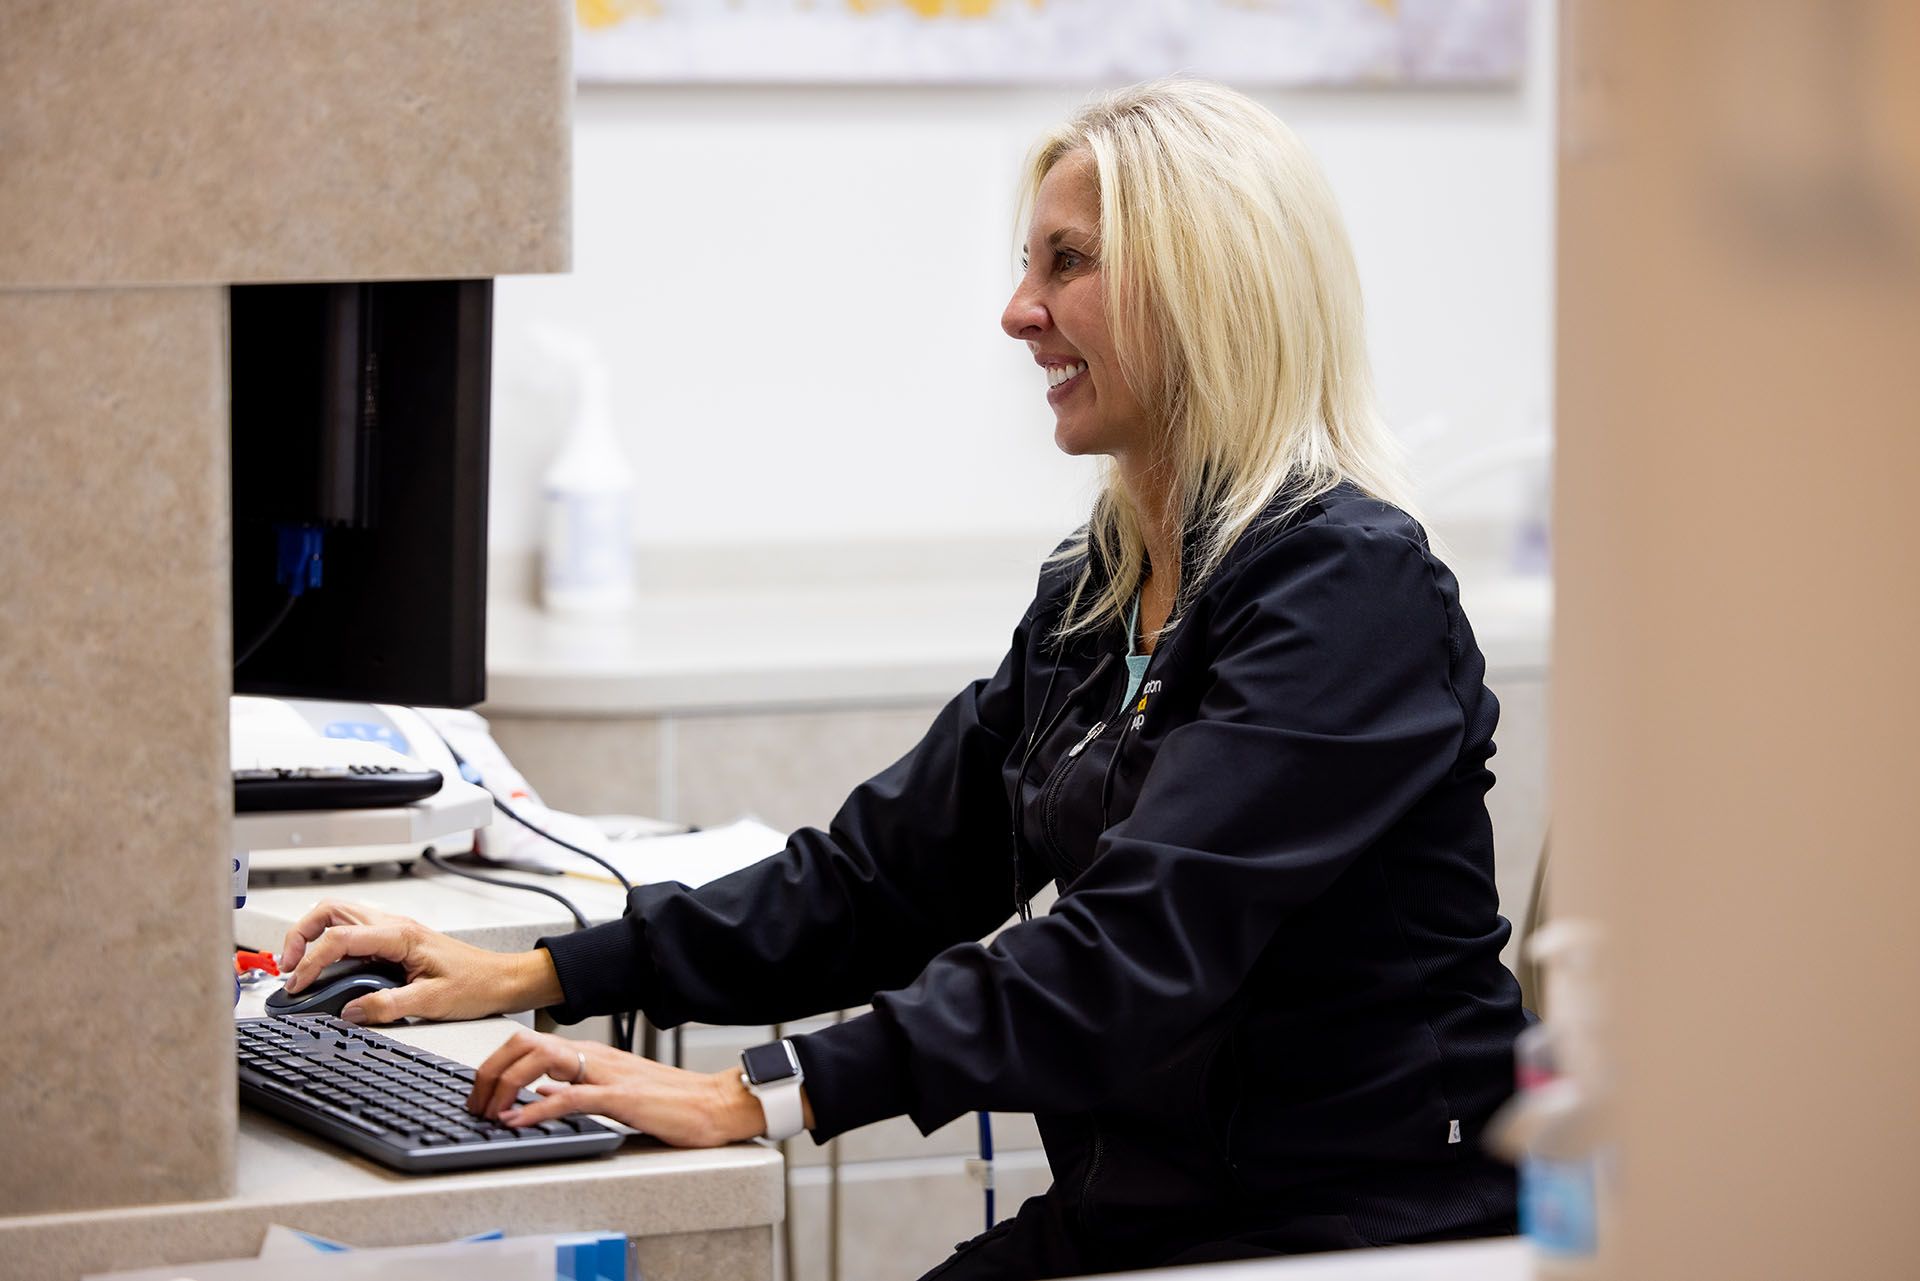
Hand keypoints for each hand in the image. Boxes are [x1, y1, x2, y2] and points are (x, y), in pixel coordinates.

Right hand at [278, 899, 562, 1025]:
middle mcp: (393, 925)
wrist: (502, 979)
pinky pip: (352, 933)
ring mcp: (392, 930)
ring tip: (299, 967)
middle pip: (331, 911)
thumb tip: (349, 1012)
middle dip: (301, 934)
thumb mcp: (431, 1001)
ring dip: (313, 937)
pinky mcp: (394, 942)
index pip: (340, 937)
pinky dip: (330, 946)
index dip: (311, 961)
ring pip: (339, 917)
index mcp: (400, 934)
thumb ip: (388, 1007)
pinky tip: (326, 970)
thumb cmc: (477, 984)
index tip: (297, 986)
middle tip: (288, 966)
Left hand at [468, 1028, 769, 1148]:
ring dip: (504, 1086)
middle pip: (524, 1044)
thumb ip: (576, 1089)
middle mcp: (595, 1056)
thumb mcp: (615, 1092)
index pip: (528, 1043)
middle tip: (475, 1102)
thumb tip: (538, 1095)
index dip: (495, 1064)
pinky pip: (570, 1097)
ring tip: (488, 1112)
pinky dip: (537, 1110)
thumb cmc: (671, 1101)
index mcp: (592, 1054)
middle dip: (489, 1071)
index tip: (479, 1091)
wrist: (716, 1103)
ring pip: (540, 1061)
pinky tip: (518, 1121)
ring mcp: (607, 1074)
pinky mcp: (621, 1097)